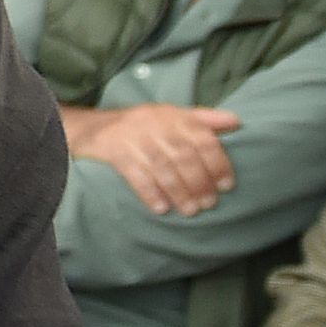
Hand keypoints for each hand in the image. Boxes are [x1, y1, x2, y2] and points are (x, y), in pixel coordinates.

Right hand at [62, 103, 241, 215]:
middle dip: (199, 182)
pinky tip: (160, 208)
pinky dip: (150, 193)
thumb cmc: (138, 125)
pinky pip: (135, 175)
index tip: (226, 185)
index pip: (201, 138)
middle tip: (208, 204)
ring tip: (190, 211)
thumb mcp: (169, 115)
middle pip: (183, 156)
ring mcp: (131, 138)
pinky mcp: (112, 152)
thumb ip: (201, 119)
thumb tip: (237, 121)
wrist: (88, 127)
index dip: (217, 162)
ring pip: (162, 167)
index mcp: (170, 115)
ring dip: (179, 192)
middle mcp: (152, 124)